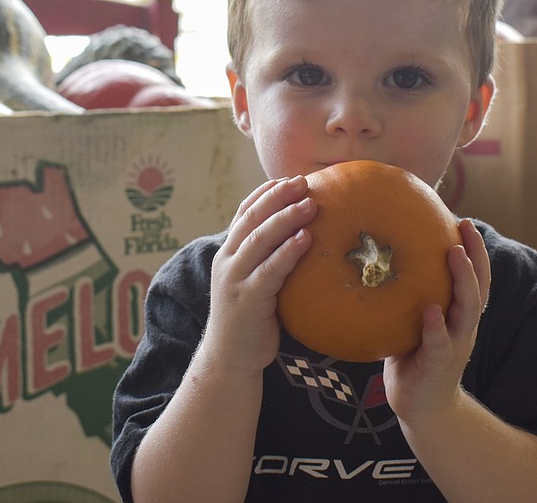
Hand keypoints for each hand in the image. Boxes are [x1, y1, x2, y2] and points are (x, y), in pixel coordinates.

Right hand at [201, 176, 316, 374]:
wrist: (229, 358)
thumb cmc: (251, 318)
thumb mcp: (255, 281)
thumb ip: (269, 258)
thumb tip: (303, 235)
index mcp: (228, 253)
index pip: (244, 212)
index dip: (265, 193)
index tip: (288, 178)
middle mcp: (227, 261)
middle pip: (252, 219)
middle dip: (278, 197)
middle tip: (303, 182)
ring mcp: (234, 280)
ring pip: (259, 240)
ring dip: (285, 218)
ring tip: (309, 204)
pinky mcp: (246, 300)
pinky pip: (270, 270)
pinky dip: (288, 251)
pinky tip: (306, 238)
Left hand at [383, 218, 489, 423]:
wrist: (422, 407)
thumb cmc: (413, 357)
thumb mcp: (411, 322)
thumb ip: (405, 296)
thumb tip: (375, 259)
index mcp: (458, 314)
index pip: (473, 276)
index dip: (473, 249)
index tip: (464, 220)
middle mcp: (463, 325)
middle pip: (478, 285)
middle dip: (475, 255)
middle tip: (464, 228)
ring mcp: (455, 344)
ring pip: (467, 309)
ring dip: (463, 280)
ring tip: (454, 254)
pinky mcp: (440, 364)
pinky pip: (440, 342)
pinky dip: (436, 326)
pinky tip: (430, 310)